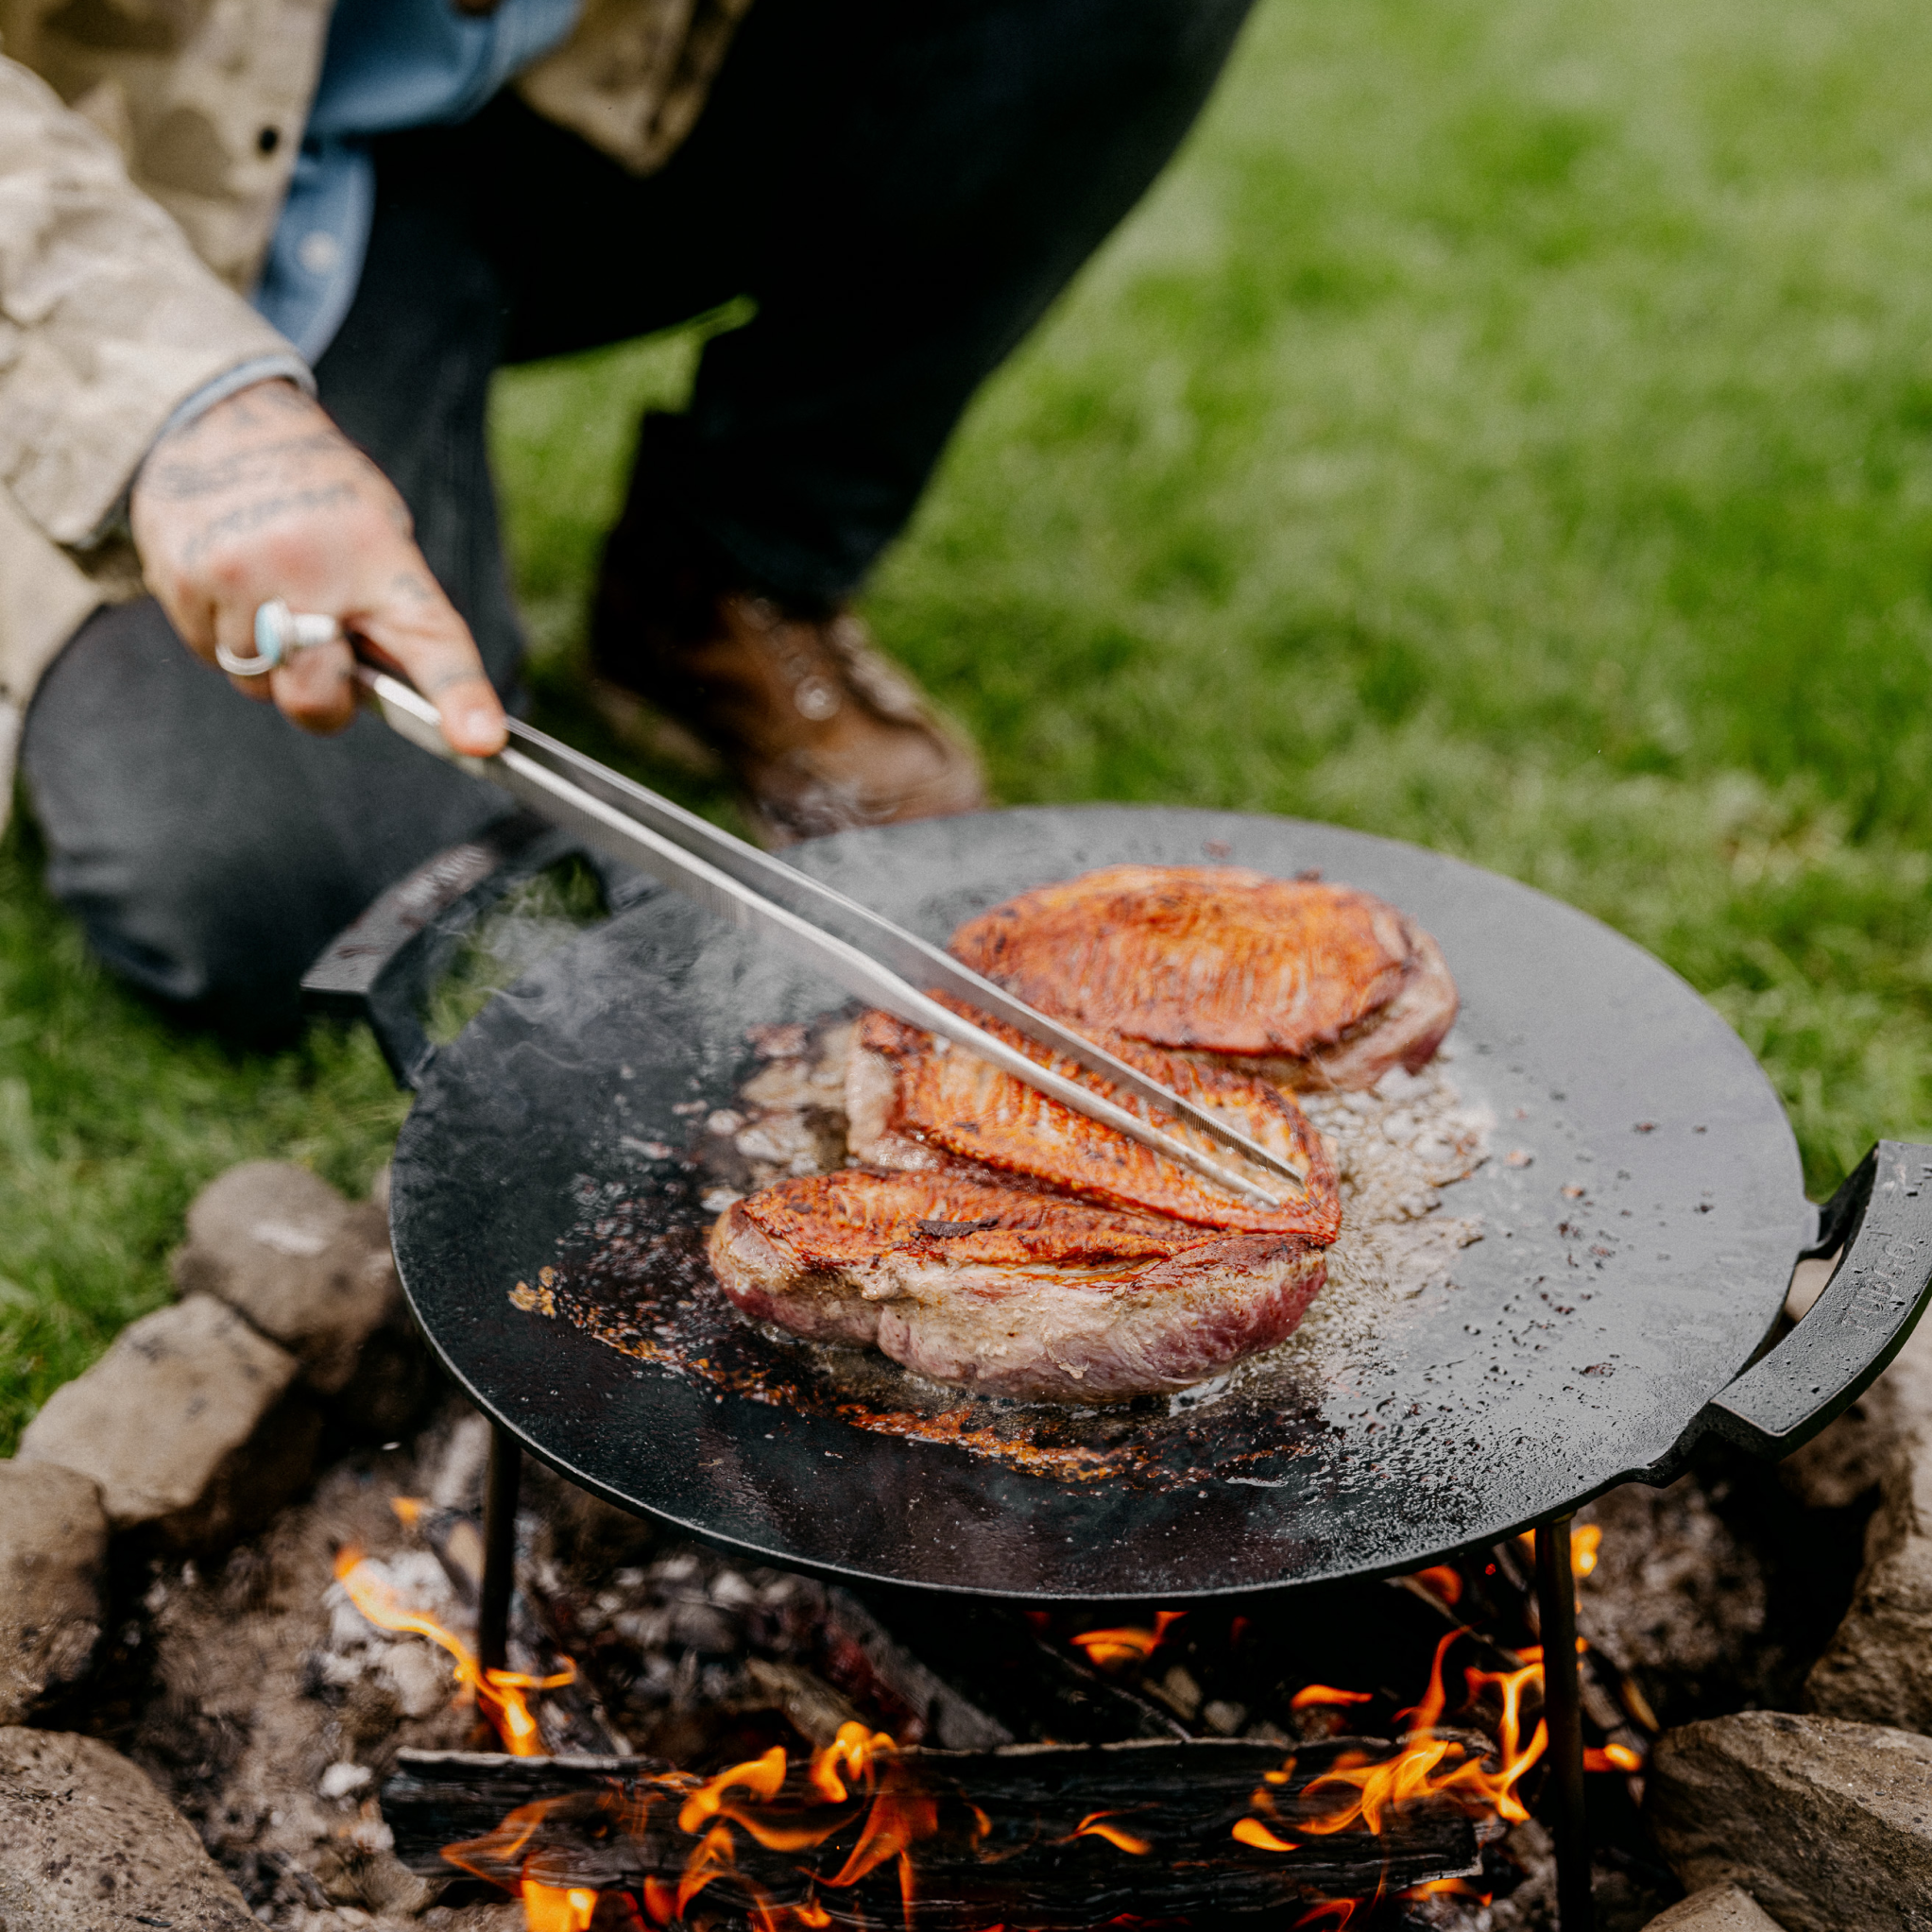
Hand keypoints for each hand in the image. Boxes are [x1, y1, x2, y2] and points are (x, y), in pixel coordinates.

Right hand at [129, 379, 507, 755]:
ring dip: (271, 662)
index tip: (479, 741)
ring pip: (258, 684)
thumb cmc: (319, 493)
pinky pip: (210, 653)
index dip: (460, 698)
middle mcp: (307, 570)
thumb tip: (402, 699)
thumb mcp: (379, 530)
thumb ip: (392, 613)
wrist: (215, 418)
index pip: (429, 640)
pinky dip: (225, 634)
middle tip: (327, 657)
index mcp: (377, 556)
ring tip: (273, 592)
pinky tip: (232, 583)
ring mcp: (235, 577)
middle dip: (325, 698)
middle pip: (315, 697)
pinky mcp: (179, 582)